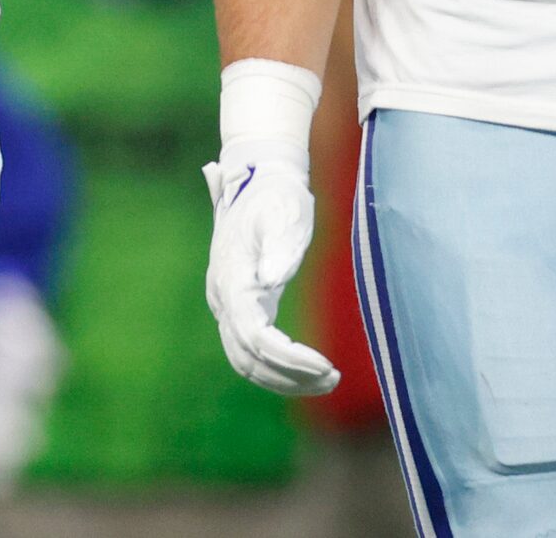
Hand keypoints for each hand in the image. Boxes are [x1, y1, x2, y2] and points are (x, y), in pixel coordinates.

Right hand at [202, 147, 338, 395]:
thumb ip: (280, 245)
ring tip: (327, 380)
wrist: (257, 174)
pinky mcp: (238, 304)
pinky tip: (308, 369)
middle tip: (332, 379)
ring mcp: (226, 302)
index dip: (289, 358)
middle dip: (288, 376)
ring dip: (283, 378)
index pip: (255, 336)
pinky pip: (249, 349)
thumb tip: (272, 280)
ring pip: (244, 360)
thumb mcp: (285, 213)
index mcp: (231, 278)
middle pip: (246, 357)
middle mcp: (222, 296)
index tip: (326, 365)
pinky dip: (276, 367)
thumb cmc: (276, 193)